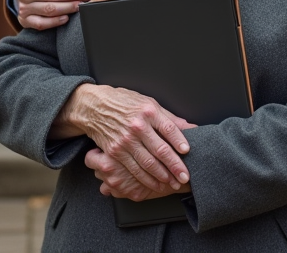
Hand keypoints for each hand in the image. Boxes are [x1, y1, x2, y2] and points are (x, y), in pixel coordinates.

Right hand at [60, 84, 194, 190]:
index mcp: (148, 111)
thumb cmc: (124, 103)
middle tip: (185, 176)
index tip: (188, 151)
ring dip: (163, 176)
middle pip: (160, 149)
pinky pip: (133, 169)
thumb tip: (191, 128)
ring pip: (148, 163)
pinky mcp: (115, 151)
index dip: (179, 141)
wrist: (95, 107)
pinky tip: (155, 184)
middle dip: (175, 166)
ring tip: (173, 183)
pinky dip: (146, 179)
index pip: (168, 129)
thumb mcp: (149, 103)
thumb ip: (169, 118)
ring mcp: (125, 140)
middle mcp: (137, 126)